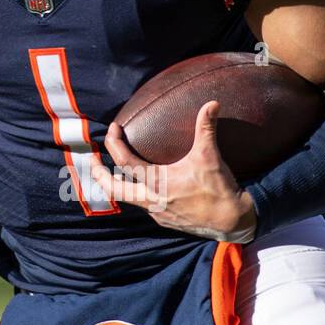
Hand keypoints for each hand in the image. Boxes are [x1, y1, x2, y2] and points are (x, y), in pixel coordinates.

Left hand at [94, 101, 256, 241]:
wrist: (231, 222)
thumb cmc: (219, 189)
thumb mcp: (210, 157)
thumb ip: (207, 128)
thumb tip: (212, 103)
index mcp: (157, 182)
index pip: (125, 161)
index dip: (114, 143)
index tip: (113, 129)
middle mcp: (151, 200)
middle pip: (113, 189)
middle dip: (99, 174)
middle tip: (92, 160)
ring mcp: (157, 214)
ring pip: (128, 199)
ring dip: (119, 185)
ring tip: (114, 173)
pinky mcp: (166, 221)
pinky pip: (145, 207)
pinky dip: (139, 195)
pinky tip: (146, 187)